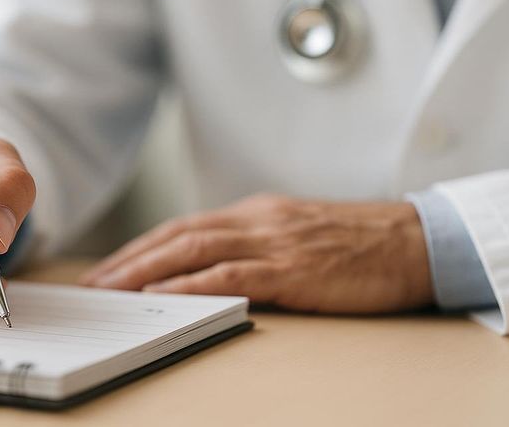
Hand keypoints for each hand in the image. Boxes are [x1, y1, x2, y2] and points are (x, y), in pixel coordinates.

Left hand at [79, 195, 432, 313]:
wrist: (415, 241)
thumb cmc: (361, 243)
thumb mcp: (299, 233)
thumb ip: (257, 244)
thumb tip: (213, 267)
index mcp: (257, 213)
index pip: (184, 227)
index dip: (141, 247)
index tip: (109, 268)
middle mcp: (257, 220)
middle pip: (177, 234)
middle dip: (129, 259)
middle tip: (93, 284)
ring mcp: (274, 242)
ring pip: (193, 249)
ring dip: (145, 270)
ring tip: (111, 290)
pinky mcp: (293, 270)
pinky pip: (231, 274)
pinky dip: (191, 283)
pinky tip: (163, 295)